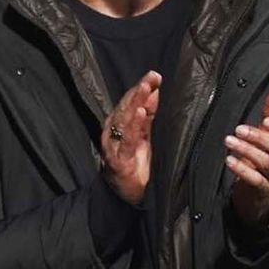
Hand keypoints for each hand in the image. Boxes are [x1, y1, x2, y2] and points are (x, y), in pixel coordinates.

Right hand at [100, 70, 161, 204]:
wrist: (127, 194)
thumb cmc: (135, 162)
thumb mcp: (144, 135)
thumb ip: (148, 114)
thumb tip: (154, 90)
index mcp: (119, 124)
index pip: (130, 101)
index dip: (142, 87)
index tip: (154, 75)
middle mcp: (113, 132)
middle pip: (126, 107)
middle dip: (139, 90)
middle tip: (151, 77)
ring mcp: (114, 146)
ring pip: (125, 120)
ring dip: (136, 102)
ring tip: (146, 89)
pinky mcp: (120, 161)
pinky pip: (128, 140)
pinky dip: (134, 126)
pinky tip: (141, 113)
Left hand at [224, 81, 268, 228]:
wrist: (259, 191)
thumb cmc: (265, 155)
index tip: (266, 121)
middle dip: (259, 138)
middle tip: (239, 130)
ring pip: (266, 163)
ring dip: (247, 151)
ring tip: (229, 142)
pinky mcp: (262, 190)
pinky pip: (255, 180)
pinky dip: (242, 170)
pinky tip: (229, 161)